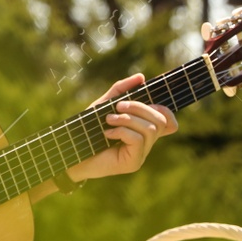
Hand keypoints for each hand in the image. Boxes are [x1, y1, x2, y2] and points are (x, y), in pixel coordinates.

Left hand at [63, 73, 177, 184]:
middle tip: (117, 107)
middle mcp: (146, 143)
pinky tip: (107, 133)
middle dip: (139, 107)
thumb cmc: (88, 128)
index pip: (169, 122)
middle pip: (161, 120)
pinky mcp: (133, 163)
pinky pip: (138, 140)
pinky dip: (122, 131)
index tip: (146, 100)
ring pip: (150, 129)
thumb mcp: (104, 104)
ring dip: (127, 119)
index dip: (165, 110)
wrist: (72, 151)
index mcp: (143, 130)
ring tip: (108, 120)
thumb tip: (141, 77)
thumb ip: (121, 90)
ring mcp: (141, 154)